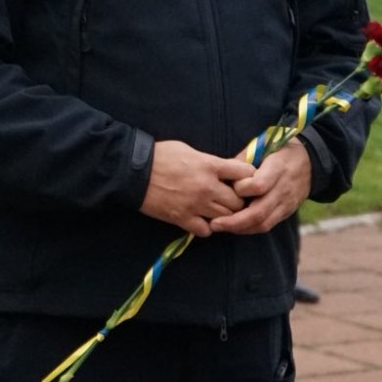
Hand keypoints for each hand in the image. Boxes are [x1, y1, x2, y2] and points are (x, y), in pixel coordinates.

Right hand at [139, 140, 254, 238]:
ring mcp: (195, 205)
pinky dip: (206, 227)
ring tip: (215, 209)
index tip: (242, 180)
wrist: (133, 171)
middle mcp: (207, 187)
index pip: (245, 173)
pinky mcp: (183, 219)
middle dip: (237, 200)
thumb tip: (224, 169)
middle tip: (229, 198)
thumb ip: (209, 162)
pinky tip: (200, 219)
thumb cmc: (160, 155)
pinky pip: (206, 231)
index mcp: (209, 165)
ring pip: (226, 218)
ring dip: (223, 215)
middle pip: (238, 201)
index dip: (247, 177)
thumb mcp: (188, 150)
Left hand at [210, 140, 312, 236]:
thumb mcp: (265, 144)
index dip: (242, 189)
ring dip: (240, 228)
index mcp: (278, 168)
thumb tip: (223, 173)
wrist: (310, 161)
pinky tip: (234, 227)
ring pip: (263, 223)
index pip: (259, 185)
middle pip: (259, 211)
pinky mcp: (286, 212)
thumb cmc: (280, 150)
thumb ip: (244, 159)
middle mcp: (283, 188)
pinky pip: (267, 225)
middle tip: (214, 223)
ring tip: (220, 226)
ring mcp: (287, 203)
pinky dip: (249, 229)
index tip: (231, 186)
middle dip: (235, 221)